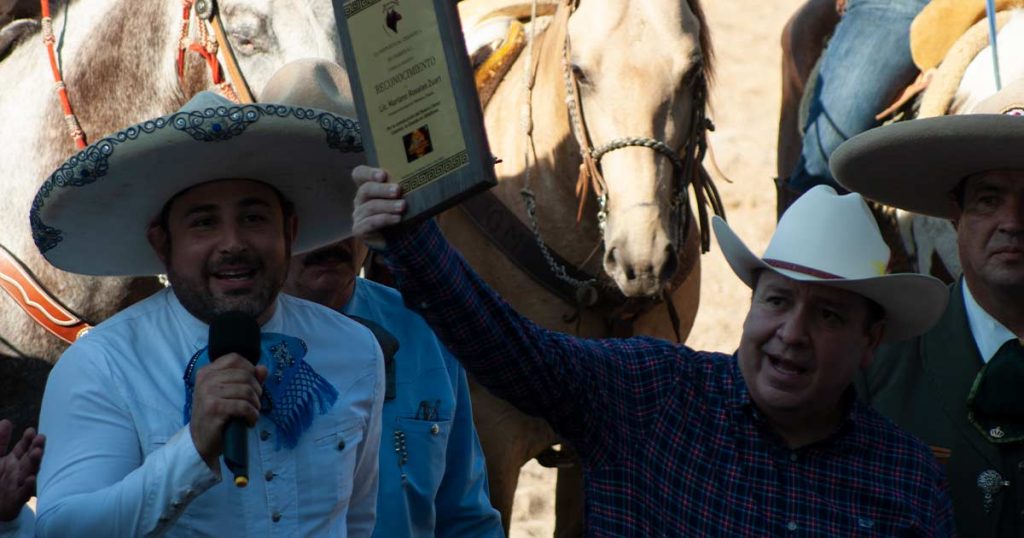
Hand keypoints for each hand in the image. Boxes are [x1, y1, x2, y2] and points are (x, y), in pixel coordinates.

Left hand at [0, 419, 44, 521]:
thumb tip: (7, 421)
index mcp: (13, 461)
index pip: (24, 448)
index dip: (28, 440)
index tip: (31, 431)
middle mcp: (19, 471)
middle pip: (29, 458)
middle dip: (35, 448)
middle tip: (41, 438)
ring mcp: (19, 485)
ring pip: (29, 473)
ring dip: (34, 463)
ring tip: (37, 453)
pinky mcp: (15, 500)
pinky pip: (22, 494)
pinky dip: (28, 488)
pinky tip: (31, 479)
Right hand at [189, 354, 267, 469]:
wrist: (200, 441)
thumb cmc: (217, 416)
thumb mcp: (230, 394)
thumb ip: (247, 379)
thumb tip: (263, 368)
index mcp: (207, 371)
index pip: (235, 358)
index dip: (249, 370)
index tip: (251, 386)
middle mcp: (206, 379)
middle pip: (245, 375)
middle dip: (256, 391)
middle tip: (253, 404)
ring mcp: (208, 393)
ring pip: (247, 391)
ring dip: (255, 405)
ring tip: (251, 413)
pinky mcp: (214, 408)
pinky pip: (244, 406)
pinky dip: (252, 415)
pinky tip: (249, 421)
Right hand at [352, 166, 405, 248]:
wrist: (401, 238)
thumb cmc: (402, 213)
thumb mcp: (402, 198)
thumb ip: (403, 188)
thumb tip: (419, 179)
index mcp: (368, 187)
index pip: (360, 174)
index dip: (369, 173)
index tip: (383, 175)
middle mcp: (360, 199)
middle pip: (366, 189)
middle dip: (382, 189)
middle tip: (397, 190)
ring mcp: (359, 215)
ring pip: (370, 207)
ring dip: (388, 206)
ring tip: (402, 206)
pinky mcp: (359, 229)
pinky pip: (370, 223)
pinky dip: (385, 219)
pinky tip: (397, 218)